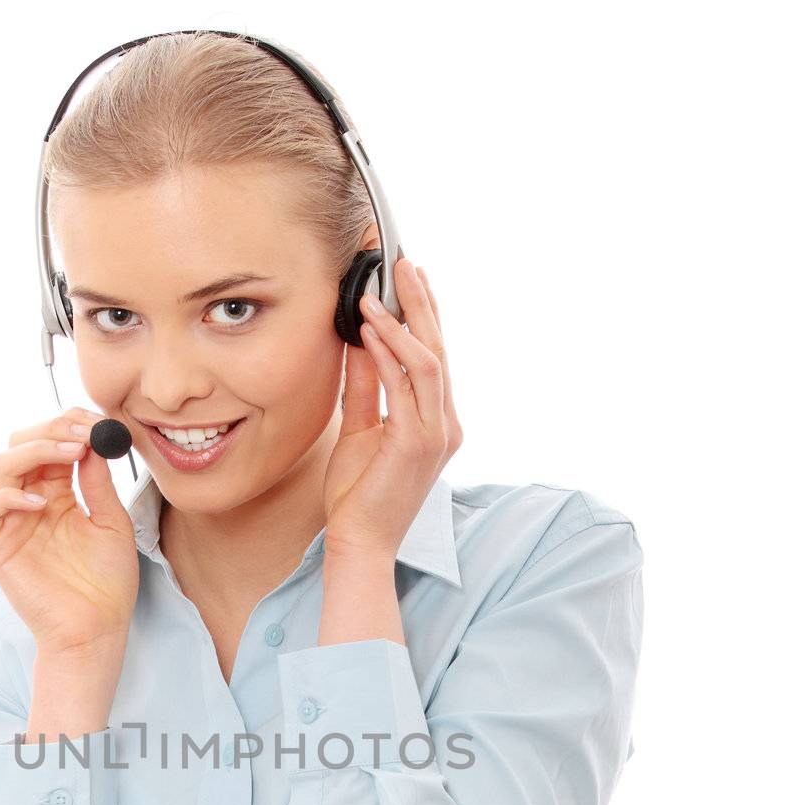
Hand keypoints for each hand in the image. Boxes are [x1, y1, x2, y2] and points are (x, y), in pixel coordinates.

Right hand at [0, 406, 139, 657]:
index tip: (98, 422)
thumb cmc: (106, 584)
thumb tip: (95, 442)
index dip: (70, 426)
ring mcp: (11, 521)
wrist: (95, 631)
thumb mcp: (112, 525)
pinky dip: (10, 495)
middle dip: (52, 430)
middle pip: (22, 445)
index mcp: (57, 494)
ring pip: (2, 465)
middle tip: (85, 433)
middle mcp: (30, 501)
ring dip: (35, 450)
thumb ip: (99, 484)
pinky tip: (44, 501)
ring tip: (72, 453)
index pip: (52, 444)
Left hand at [321, 257, 463, 557]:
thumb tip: (360, 340)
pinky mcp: (417, 442)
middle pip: (438, 349)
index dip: (423, 315)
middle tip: (402, 262)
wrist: (359, 542)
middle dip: (421, 302)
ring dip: (405, 318)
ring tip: (382, 286)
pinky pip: (407, 384)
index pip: (434, 358)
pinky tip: (371, 325)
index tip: (407, 279)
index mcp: (437, 422)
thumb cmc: (358, 496)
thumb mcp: (359, 429)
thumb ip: (365, 386)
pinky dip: (390, 350)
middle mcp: (446, 425)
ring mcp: (436, 434)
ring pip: (428, 360)